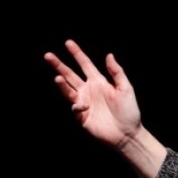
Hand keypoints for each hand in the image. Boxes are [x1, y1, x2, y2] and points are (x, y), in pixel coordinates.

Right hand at [44, 39, 165, 177]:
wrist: (127, 134)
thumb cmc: (129, 111)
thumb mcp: (126, 89)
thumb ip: (117, 72)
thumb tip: (109, 55)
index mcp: (98, 81)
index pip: (85, 64)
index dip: (76, 53)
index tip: (68, 43)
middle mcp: (88, 90)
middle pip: (70, 74)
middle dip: (59, 65)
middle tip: (48, 55)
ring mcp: (83, 102)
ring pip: (68, 89)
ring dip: (61, 83)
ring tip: (57, 78)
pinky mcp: (81, 116)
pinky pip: (75, 107)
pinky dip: (77, 106)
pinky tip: (84, 107)